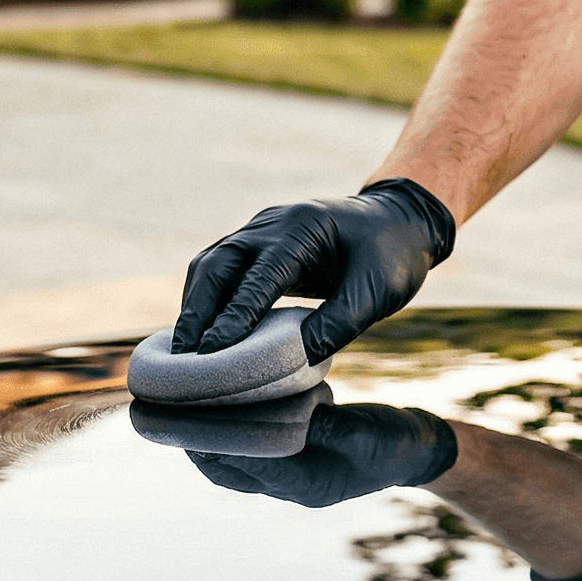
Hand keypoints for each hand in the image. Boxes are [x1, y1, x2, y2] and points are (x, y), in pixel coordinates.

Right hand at [173, 178, 456, 362]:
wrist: (397, 220)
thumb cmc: (391, 255)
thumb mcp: (376, 293)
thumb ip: (337, 324)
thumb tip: (296, 359)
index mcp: (302, 228)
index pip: (259, 276)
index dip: (234, 315)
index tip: (214, 351)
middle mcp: (272, 224)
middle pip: (218, 263)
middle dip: (197, 309)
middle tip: (184, 353)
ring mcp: (260, 231)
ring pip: (211, 264)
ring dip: (194, 304)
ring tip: (184, 347)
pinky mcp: (257, 245)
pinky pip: (220, 269)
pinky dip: (206, 298)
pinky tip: (201, 329)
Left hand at [186, 403, 457, 507]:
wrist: (413, 449)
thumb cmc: (396, 443)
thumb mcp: (370, 433)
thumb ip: (335, 427)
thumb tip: (302, 418)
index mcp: (308, 486)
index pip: (250, 466)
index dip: (216, 444)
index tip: (184, 422)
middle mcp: (290, 486)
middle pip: (227, 470)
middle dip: (193, 444)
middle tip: (160, 415)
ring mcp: (287, 476)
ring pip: (230, 462)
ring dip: (201, 438)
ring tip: (171, 407)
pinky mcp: (287, 458)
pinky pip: (244, 447)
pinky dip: (223, 428)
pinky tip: (207, 401)